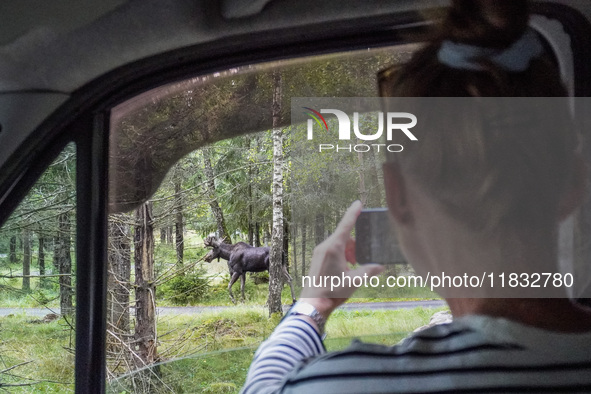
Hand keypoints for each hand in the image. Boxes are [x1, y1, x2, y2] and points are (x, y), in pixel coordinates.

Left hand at [300, 201, 384, 319]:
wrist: (313, 304)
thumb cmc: (332, 291)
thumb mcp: (355, 281)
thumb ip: (369, 270)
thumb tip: (381, 266)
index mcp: (334, 248)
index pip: (346, 225)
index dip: (353, 213)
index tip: (359, 203)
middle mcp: (325, 247)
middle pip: (344, 237)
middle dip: (355, 246)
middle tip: (361, 260)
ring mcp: (319, 253)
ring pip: (339, 245)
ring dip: (349, 253)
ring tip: (354, 268)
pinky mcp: (317, 259)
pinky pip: (332, 251)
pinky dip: (342, 256)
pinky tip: (346, 270)